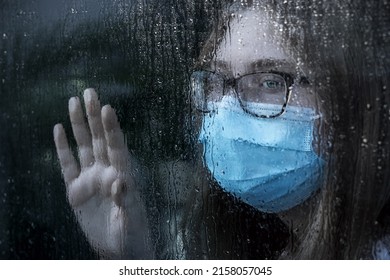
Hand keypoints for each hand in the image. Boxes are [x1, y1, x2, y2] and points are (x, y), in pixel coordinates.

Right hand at [54, 89, 150, 258]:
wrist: (119, 250)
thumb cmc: (132, 235)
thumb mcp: (131, 220)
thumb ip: (126, 200)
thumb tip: (121, 182)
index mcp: (123, 176)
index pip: (117, 147)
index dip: (112, 128)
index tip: (108, 107)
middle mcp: (106, 172)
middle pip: (99, 139)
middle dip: (94, 116)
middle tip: (90, 91)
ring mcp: (90, 179)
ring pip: (83, 146)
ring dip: (78, 125)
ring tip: (73, 101)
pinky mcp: (75, 190)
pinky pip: (67, 165)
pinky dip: (62, 148)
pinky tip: (58, 130)